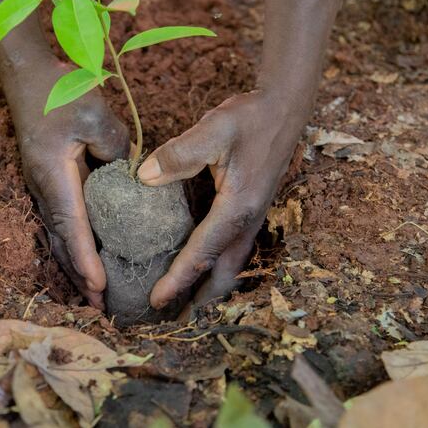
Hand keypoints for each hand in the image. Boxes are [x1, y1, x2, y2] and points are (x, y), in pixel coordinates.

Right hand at [5, 58, 129, 308]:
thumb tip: (129, 178)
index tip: (99, 285)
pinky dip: (73, 244)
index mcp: (53, 176)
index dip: (85, 259)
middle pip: (61, 241)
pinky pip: (61, 220)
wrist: (28, 77)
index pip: (72, 226)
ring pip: (58, 234)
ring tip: (93, 292)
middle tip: (99, 306)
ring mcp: (43, 186)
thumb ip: (115, 149)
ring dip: (74, 265)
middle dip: (79, 275)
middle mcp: (44, 188)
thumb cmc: (60, 91)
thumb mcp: (95, 115)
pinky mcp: (49, 180)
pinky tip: (88, 255)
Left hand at [137, 89, 302, 310]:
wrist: (284, 108)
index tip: (155, 300)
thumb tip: (143, 178)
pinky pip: (233, 250)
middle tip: (172, 319)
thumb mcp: (214, 128)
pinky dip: (216, 267)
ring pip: (231, 265)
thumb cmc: (250, 118)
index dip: (178, 278)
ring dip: (210, 287)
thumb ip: (180, 153)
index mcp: (237, 207)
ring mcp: (253, 217)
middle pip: (224, 274)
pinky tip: (201, 265)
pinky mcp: (251, 210)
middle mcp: (248, 220)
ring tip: (185, 305)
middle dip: (199, 299)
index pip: (203, 252)